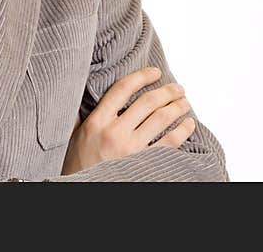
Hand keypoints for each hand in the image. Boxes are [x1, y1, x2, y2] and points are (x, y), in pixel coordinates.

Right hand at [61, 66, 194, 174]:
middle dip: (167, 91)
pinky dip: (182, 131)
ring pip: (161, 118)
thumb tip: (86, 91)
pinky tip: (188, 124)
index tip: (155, 72)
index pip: (122, 88)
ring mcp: (130, 149)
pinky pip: (169, 143)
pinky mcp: (142, 165)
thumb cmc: (77, 165)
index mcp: (97, 121)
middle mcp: (114, 133)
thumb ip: (82, 113)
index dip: (142, 76)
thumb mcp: (74, 135)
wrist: (80, 190)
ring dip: (177, 107)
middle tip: (177, 88)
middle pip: (147, 102)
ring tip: (184, 103)